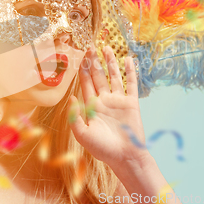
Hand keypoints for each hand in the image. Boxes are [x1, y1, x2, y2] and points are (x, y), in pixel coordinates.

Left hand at [68, 46, 148, 167]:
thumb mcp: (82, 134)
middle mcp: (104, 100)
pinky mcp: (131, 103)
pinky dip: (130, 71)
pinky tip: (128, 59)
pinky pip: (131, 84)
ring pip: (113, 76)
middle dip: (94, 61)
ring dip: (110, 62)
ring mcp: (118, 100)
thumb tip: (71, 97)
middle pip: (98, 76)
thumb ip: (75, 116)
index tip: (80, 55)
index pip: (85, 83)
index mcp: (92, 106)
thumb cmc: (102, 149)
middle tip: (91, 46)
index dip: (82, 69)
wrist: (125, 157)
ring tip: (107, 47)